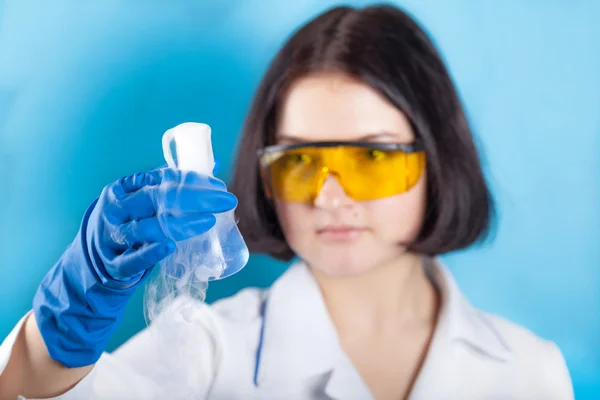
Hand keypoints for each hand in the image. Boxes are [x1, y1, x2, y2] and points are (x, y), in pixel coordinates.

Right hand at [33, 168, 235, 367]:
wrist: (93, 261)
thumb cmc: (128, 225)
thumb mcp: (140, 202)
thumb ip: (169, 188)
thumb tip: (210, 169)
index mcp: (121, 190)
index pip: (160, 180)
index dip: (191, 181)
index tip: (217, 185)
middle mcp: (115, 210)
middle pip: (157, 200)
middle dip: (195, 199)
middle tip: (225, 200)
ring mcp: (113, 238)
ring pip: (148, 228)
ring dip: (182, 224)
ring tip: (209, 221)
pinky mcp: (115, 264)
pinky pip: (134, 259)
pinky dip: (152, 253)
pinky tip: (171, 246)